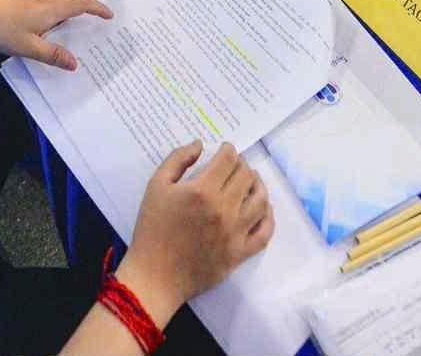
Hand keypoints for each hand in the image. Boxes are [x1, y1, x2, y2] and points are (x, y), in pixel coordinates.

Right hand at [119, 143, 273, 317]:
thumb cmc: (152, 229)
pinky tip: (262, 209)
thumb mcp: (156, 186)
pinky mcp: (239, 253)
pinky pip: (264, 232)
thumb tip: (200, 145)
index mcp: (202, 191)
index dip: (229, 149)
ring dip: (258, 185)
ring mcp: (235, 232)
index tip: (225, 150)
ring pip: (260, 200)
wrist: (155, 275)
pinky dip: (268, 217)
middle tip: (235, 164)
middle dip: (242, 164)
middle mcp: (224, 209)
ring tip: (252, 181)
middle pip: (246, 176)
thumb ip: (178, 160)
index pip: (228, 160)